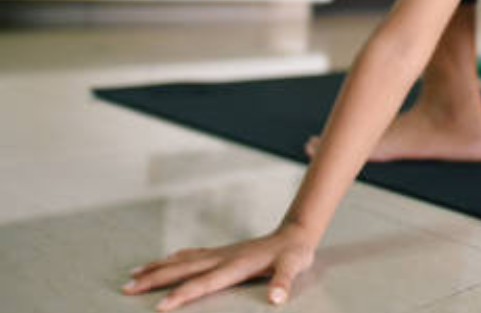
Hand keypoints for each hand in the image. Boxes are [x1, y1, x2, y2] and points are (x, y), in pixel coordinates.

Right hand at [121, 223, 315, 310]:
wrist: (296, 233)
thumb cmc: (294, 253)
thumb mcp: (294, 267)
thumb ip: (285, 282)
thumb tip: (277, 298)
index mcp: (235, 265)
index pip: (203, 283)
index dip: (181, 295)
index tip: (159, 307)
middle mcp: (222, 257)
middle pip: (182, 269)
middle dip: (154, 279)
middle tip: (126, 289)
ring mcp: (220, 253)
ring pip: (181, 260)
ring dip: (157, 268)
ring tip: (132, 276)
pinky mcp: (222, 252)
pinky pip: (191, 255)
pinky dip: (172, 259)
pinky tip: (161, 262)